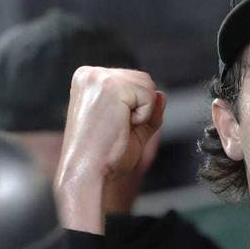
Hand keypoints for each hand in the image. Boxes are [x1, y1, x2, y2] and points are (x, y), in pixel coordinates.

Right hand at [55, 67, 165, 232]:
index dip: (135, 109)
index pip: (132, 82)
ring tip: (118, 128)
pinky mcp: (110, 86)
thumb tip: (162, 94)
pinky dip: (143, 117)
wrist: (87, 175)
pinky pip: (149, 96)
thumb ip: (147, 110)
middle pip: (143, 80)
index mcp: (88, 81)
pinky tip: (121, 127)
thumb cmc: (104, 158)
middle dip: (141, 109)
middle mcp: (90, 73)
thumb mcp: (131, 129)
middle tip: (117, 130)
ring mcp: (99, 77)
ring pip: (148, 85)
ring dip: (142, 113)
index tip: (113, 127)